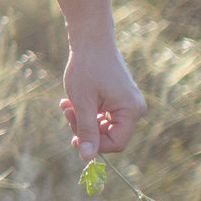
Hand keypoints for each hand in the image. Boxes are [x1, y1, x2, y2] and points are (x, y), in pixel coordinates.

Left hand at [60, 38, 144, 162]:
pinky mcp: (118, 99)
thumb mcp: (82, 103)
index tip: (73, 136)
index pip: (116, 143)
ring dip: (82, 119)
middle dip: (84, 128)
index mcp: (132, 111)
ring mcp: (127, 104)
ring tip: (66, 104)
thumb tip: (87, 159)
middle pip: (108, 136)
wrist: (90, 40)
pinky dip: (86, 111)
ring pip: (102, 126)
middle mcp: (135, 109)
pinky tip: (70, 101)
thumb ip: (86, 131)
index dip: (94, 145)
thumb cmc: (86, 68)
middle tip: (66, 112)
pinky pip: (102, 116)